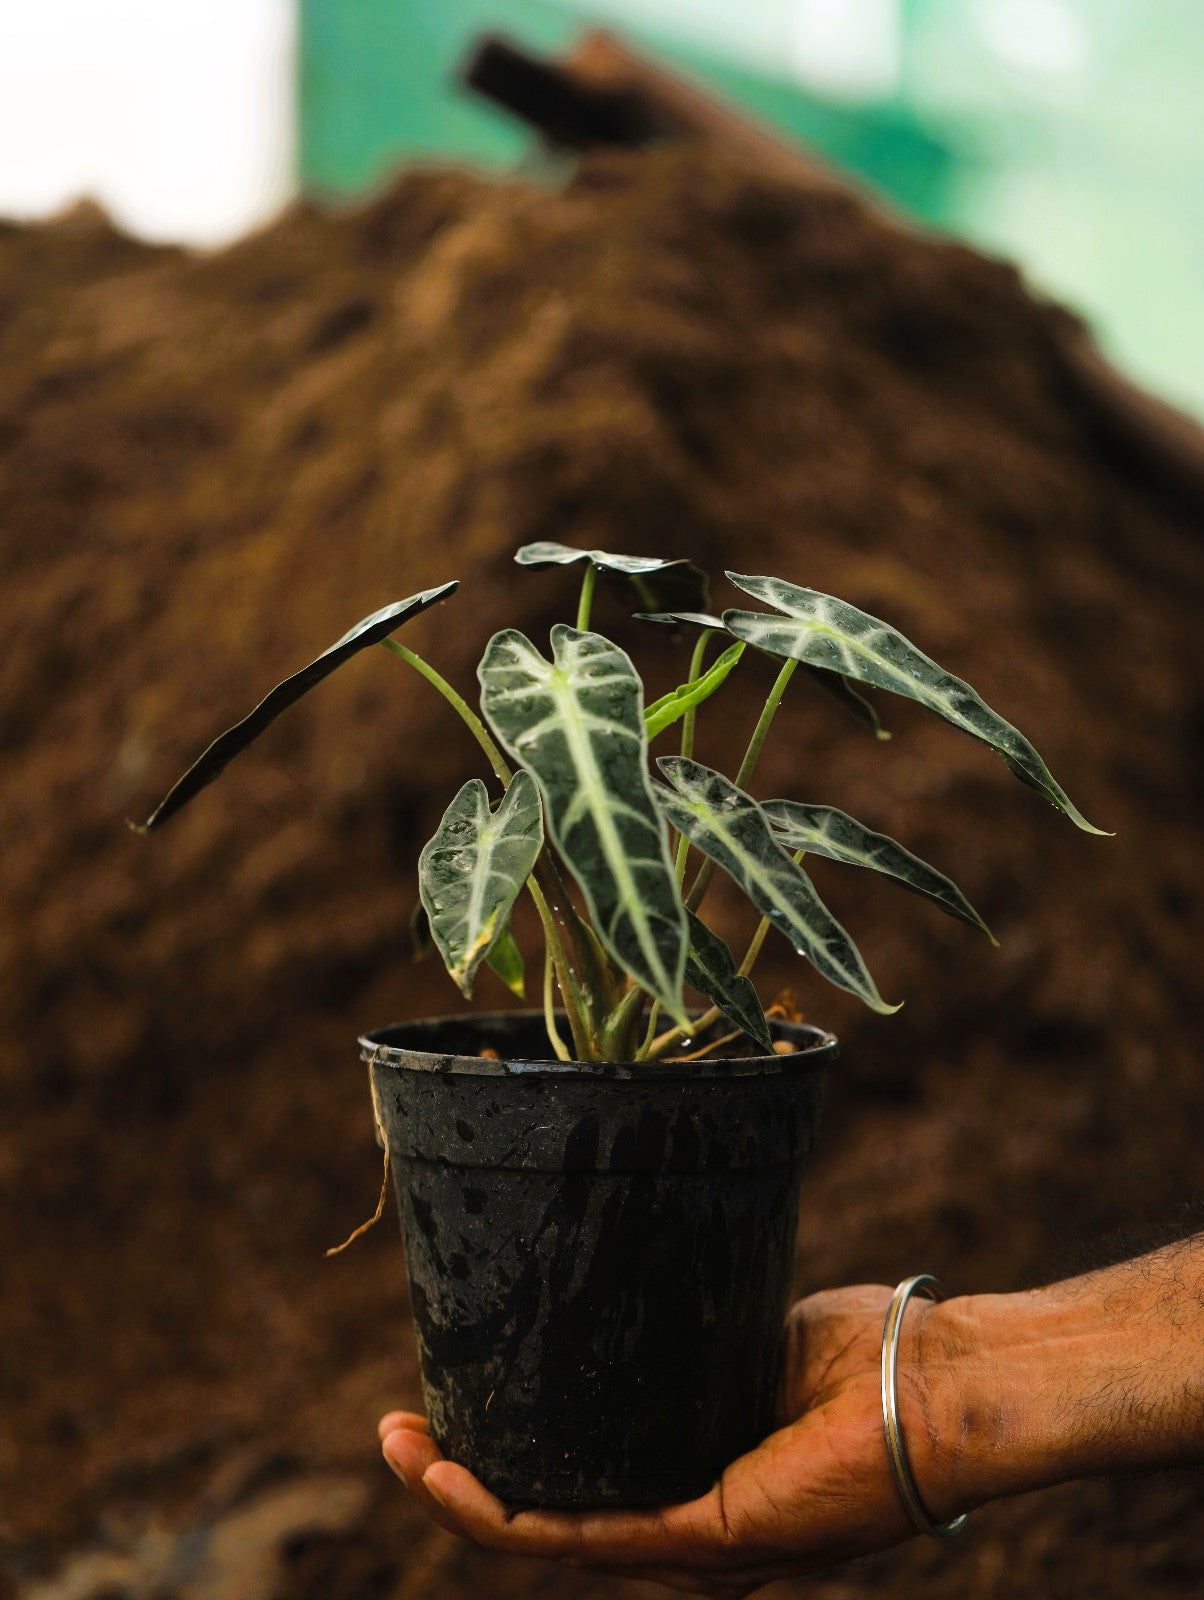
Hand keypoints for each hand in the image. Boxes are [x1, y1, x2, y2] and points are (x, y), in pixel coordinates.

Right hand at [379, 1285, 956, 1596]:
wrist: (941, 1383)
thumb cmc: (867, 1352)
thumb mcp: (747, 1330)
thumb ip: (693, 1323)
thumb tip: (636, 1262)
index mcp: (691, 1481)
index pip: (574, 1485)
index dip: (500, 1454)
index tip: (444, 1396)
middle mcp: (682, 1530)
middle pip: (541, 1519)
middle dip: (457, 1481)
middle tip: (397, 1428)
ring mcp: (691, 1544)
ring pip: (543, 1537)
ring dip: (459, 1498)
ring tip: (400, 1447)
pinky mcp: (706, 1537)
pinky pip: (580, 1536)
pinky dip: (506, 1513)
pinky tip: (455, 1479)